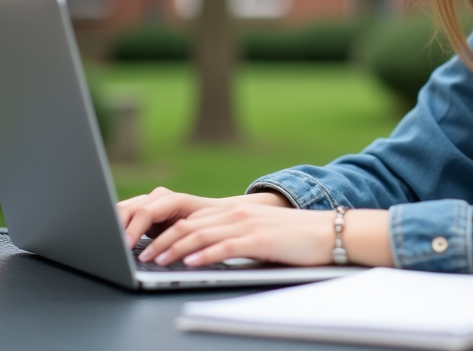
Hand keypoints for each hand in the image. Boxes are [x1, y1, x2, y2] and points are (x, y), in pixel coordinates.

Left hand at [116, 187, 289, 249]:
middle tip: (145, 254)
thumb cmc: (293, 237)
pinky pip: (224, 246)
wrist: (327, 232)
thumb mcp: (257, 230)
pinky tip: (190, 262)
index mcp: (234, 210)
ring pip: (201, 234)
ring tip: (158, 259)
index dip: (166, 231)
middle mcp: (236, 213)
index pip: (191, 218)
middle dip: (163, 240)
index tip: (149, 244)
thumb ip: (232, 234)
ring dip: (175, 248)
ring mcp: (247, 224)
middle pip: (189, 224)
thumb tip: (206, 249)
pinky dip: (204, 254)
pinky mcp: (258, 239)